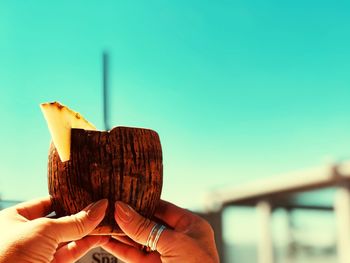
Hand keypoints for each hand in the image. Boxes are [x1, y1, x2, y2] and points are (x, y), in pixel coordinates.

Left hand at [0, 197, 108, 262]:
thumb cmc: (8, 256)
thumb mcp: (44, 230)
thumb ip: (75, 220)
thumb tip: (100, 207)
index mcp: (15, 219)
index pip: (46, 202)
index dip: (67, 197)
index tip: (88, 193)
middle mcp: (26, 235)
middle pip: (60, 220)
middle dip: (81, 214)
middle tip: (101, 206)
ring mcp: (39, 252)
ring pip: (68, 237)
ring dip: (88, 229)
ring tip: (107, 219)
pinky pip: (72, 251)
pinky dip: (87, 243)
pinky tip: (101, 235)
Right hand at [102, 200, 218, 262]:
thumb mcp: (173, 243)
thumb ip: (145, 228)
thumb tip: (122, 209)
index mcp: (190, 226)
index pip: (163, 208)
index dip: (144, 201)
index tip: (125, 195)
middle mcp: (177, 238)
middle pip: (149, 223)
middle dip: (130, 216)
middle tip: (110, 206)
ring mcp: (164, 254)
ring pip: (139, 240)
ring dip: (121, 232)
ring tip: (103, 220)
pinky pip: (134, 256)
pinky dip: (120, 248)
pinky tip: (106, 240)